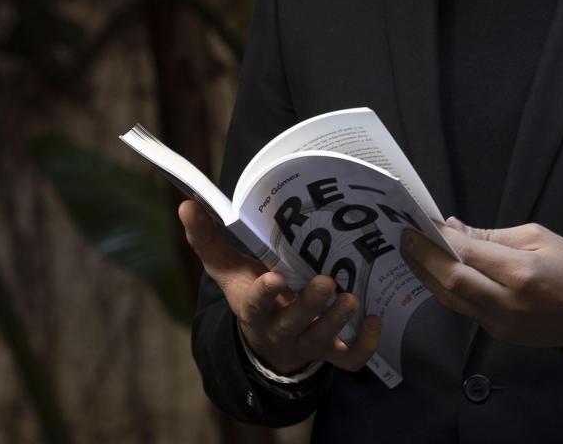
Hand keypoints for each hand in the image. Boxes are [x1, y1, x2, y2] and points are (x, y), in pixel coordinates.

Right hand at [178, 200, 381, 375]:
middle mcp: (279, 330)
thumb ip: (208, 238)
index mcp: (253, 309)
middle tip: (327, 282)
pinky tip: (376, 319)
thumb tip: (186, 203)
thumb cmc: (249, 291)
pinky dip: (365, 344)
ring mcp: (305, 343)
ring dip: (337, 321)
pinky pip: (350, 358)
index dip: (264, 295)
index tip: (275, 278)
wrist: (266, 339)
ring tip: (353, 298)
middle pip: (293, 326)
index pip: (254, 305)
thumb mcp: (228, 269)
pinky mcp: (329, 352)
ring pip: (321, 341)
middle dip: (310, 308)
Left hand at [402, 218, 562, 351]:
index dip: (437, 238)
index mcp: (520, 271)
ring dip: (427, 276)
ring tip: (410, 254)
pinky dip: (447, 290)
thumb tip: (454, 229)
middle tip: (403, 238)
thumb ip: (492, 235)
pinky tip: (435, 274)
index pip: (466, 252)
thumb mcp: (537, 237)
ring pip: (451, 300)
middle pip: (451, 281)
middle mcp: (506, 301)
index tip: (417, 222)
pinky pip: (465, 310)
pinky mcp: (498, 334)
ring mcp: (501, 323)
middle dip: (422, 258)